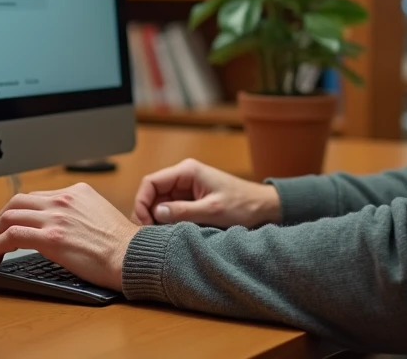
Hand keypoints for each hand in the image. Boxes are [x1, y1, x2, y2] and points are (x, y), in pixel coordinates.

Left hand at [0, 182, 139, 290]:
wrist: (132, 255)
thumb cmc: (122, 245)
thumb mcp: (99, 215)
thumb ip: (76, 214)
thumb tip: (57, 228)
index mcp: (76, 192)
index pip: (35, 197)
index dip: (16, 213)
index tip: (8, 227)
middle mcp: (64, 199)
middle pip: (16, 202)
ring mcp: (56, 217)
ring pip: (8, 216)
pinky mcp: (52, 237)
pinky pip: (11, 236)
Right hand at [133, 158, 280, 228]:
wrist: (264, 207)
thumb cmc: (243, 205)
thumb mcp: (212, 211)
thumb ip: (182, 212)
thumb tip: (156, 213)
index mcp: (187, 171)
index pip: (150, 182)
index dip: (141, 202)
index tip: (142, 223)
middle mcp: (184, 176)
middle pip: (153, 193)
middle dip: (148, 213)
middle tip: (149, 234)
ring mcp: (187, 188)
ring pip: (160, 203)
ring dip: (158, 218)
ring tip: (160, 236)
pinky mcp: (192, 199)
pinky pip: (172, 209)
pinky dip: (168, 220)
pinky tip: (170, 233)